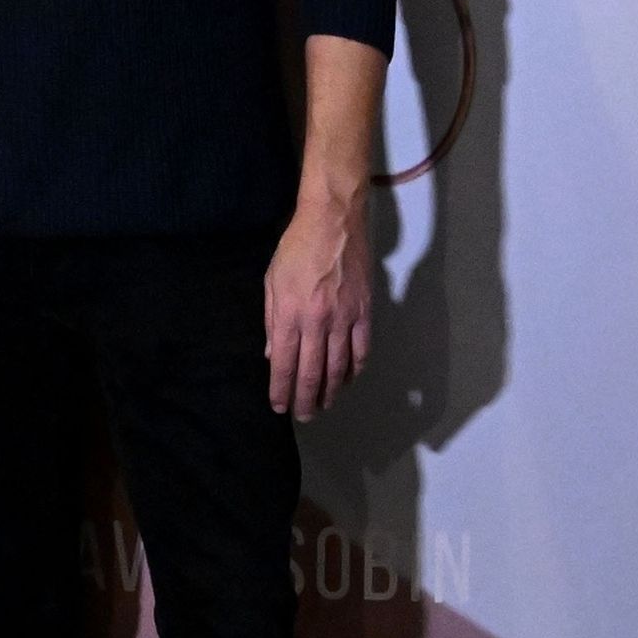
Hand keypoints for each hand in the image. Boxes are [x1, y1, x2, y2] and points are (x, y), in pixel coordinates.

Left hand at [265, 195, 370, 421]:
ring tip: (323, 405)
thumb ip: (272, 321)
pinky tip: (346, 380)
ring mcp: (345, 318)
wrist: (333, 221)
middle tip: (303, 417)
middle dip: (306, 400)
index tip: (279, 406)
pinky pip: (361, 350)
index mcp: (291, 314)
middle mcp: (318, 321)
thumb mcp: (272, 282)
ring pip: (338, 367)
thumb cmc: (296, 248)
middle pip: (312, 373)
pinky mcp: (364, 311)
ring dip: (330, 391)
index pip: (285, 364)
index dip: (281, 390)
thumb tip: (274, 354)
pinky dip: (354, 370)